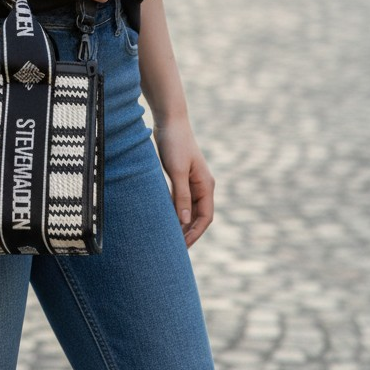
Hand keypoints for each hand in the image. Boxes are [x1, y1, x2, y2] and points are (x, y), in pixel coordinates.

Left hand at [153, 118, 214, 247]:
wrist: (169, 120)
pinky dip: (174, 211)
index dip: (195, 233)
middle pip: (198, 216)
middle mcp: (203, 185)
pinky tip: (164, 219)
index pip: (205, 218)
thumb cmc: (174, 143)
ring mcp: (193, 181)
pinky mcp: (182, 177)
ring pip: (189, 209)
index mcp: (206, 185)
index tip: (182, 246)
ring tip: (169, 238)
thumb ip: (181, 196)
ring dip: (181, 223)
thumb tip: (184, 222)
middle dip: (188, 232)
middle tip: (174, 248)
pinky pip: (181, 200)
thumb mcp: (177, 171)